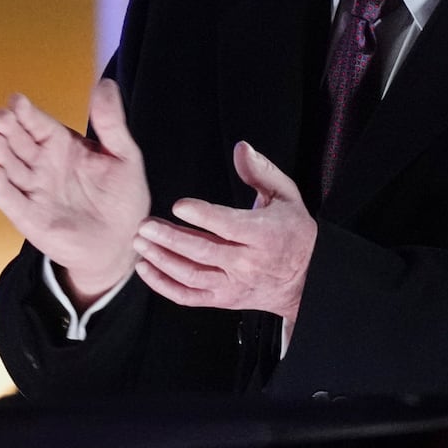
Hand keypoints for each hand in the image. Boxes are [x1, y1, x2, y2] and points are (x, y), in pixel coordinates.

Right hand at [0, 79, 149, 306]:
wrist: (123, 242)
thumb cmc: (122, 197)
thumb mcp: (124, 155)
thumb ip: (111, 122)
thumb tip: (106, 84)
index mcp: (61, 145)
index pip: (36, 123)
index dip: (25, 112)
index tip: (17, 100)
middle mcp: (42, 165)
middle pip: (17, 142)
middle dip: (7, 128)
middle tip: (2, 117)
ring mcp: (33, 191)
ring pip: (8, 168)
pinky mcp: (30, 218)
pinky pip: (10, 201)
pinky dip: (0, 188)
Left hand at [133, 141, 315, 320]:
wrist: (307, 279)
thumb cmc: (293, 233)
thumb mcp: (286, 196)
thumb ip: (261, 171)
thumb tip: (241, 149)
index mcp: (264, 235)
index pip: (228, 226)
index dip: (202, 215)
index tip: (179, 206)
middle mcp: (247, 263)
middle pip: (203, 252)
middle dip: (170, 239)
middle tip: (146, 225)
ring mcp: (233, 285)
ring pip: (191, 276)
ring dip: (161, 260)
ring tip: (141, 242)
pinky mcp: (223, 299)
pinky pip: (189, 297)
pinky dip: (164, 285)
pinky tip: (146, 269)